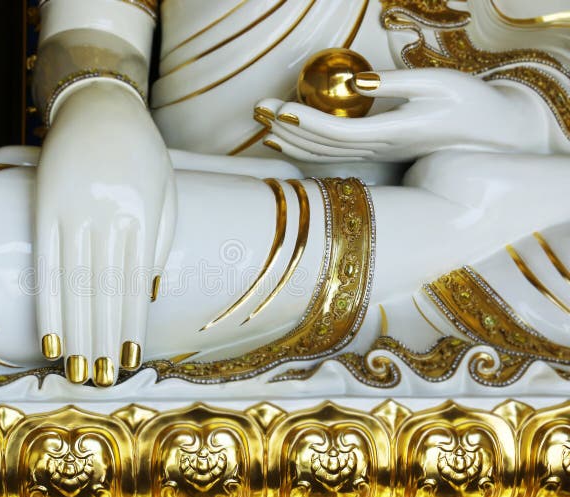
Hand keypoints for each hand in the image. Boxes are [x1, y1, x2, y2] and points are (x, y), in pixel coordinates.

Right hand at [35, 82, 175, 386]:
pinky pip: (45, 261)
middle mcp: (108, 216)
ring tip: (76, 370)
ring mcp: (72, 209)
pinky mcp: (44, 204)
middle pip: (104, 290)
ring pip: (74, 283)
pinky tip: (50, 335)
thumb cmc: (141, 152)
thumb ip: (162, 240)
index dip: (132, 324)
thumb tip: (152, 293)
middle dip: (102, 338)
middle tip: (102, 381)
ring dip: (75, 331)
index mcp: (143, 215)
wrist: (99, 105)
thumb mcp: (166, 189)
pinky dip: (48, 302)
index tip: (131, 361)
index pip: (137, 283)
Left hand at [257, 69, 549, 161]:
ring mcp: (378, 155)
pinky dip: (306, 149)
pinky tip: (287, 140)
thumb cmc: (471, 103)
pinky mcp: (378, 153)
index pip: (337, 132)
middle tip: (258, 110)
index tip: (278, 110)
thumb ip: (396, 84)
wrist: (496, 135)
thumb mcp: (439, 85)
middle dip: (288, 130)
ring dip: (292, 141)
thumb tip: (356, 83)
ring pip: (325, 155)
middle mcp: (381, 150)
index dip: (305, 123)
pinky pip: (334, 155)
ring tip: (264, 124)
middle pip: (323, 146)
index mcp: (395, 133)